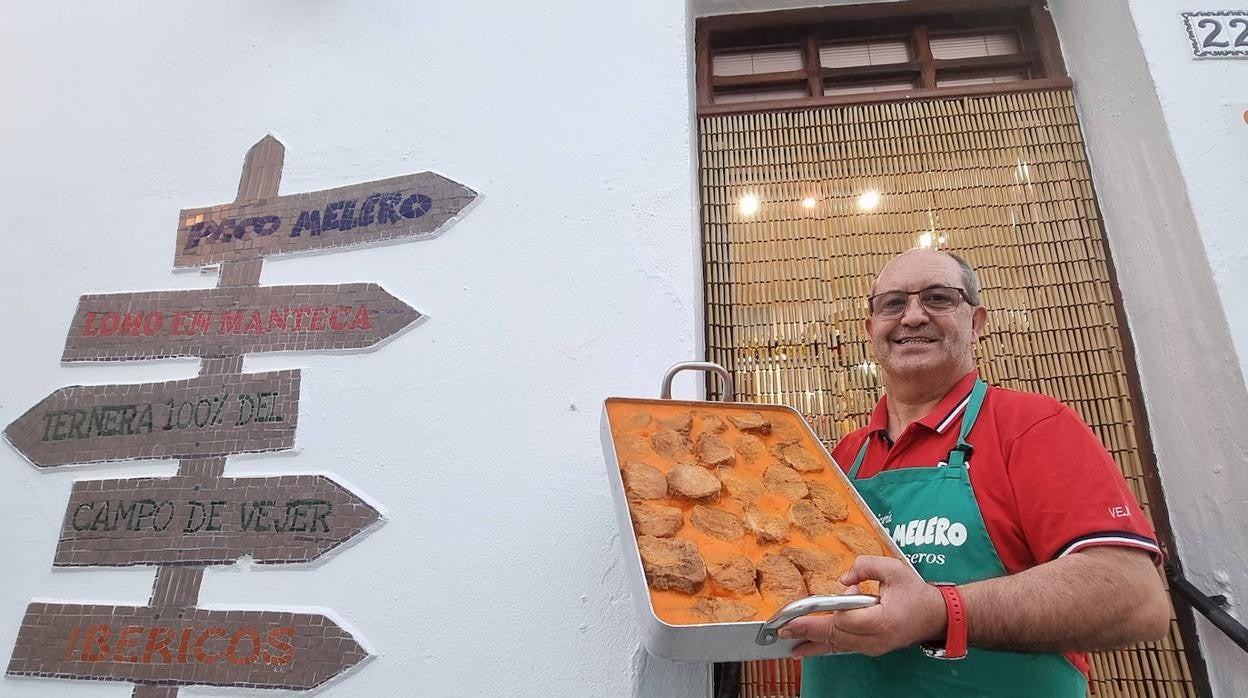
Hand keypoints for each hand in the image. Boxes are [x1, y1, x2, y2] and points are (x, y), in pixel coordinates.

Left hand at [778, 556, 946, 657]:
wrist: (937, 616)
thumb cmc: (916, 594)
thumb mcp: (893, 569)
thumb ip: (865, 566)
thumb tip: (843, 578)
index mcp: (882, 620)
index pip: (844, 620)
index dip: (821, 618)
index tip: (799, 616)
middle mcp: (876, 639)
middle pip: (836, 637)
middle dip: (808, 634)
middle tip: (784, 632)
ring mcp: (874, 647)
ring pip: (839, 646)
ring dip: (814, 645)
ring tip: (791, 645)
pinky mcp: (872, 648)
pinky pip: (845, 648)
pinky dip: (826, 646)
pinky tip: (810, 648)